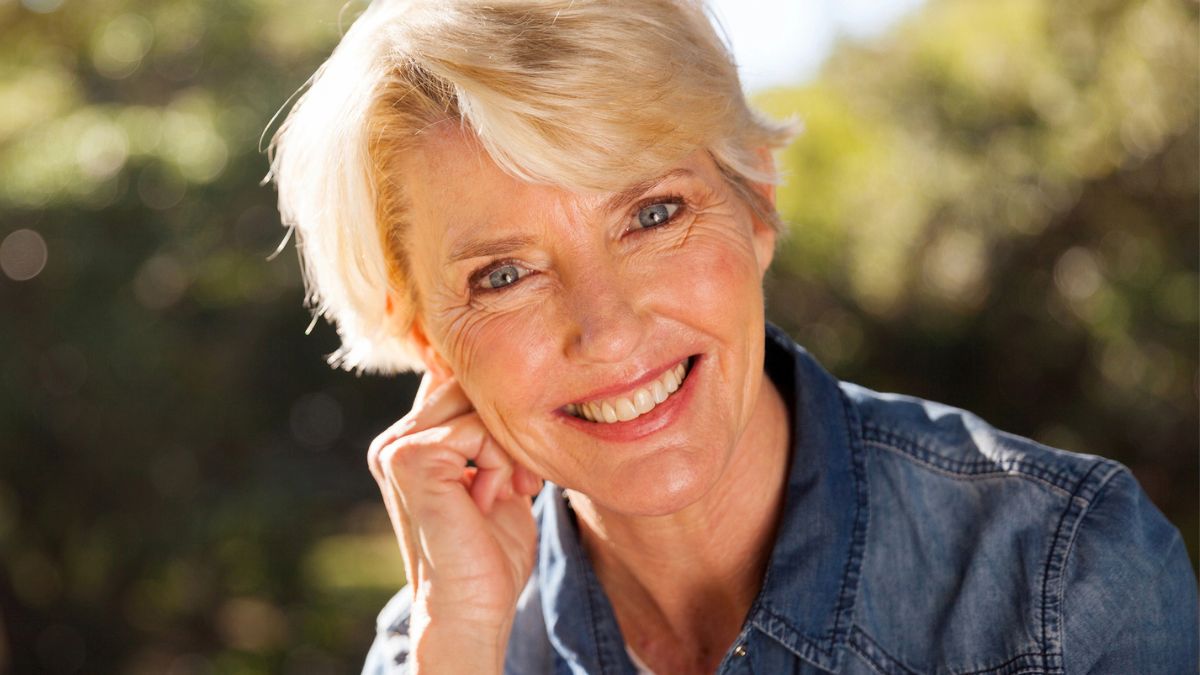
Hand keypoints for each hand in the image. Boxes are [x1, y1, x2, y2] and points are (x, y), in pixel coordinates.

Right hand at [367, 369, 543, 671]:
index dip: (501, 414)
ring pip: (477, 405)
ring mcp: (397, 447)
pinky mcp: (410, 457)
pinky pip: (476, 427)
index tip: (519, 468)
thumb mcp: (496, 479)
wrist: (472, 608)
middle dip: (510, 430)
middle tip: (524, 482)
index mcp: (410, 443)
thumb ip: (491, 436)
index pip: (459, 388)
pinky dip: (499, 462)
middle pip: (469, 387)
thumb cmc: (490, 555)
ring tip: (511, 491)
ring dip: (509, 450)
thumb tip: (506, 387)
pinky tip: (490, 501)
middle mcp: (395, 440)